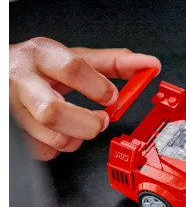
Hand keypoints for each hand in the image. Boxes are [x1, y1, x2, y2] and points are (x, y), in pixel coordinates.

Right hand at [9, 38, 161, 159]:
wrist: (1, 72)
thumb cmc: (41, 66)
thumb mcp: (75, 57)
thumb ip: (114, 63)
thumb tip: (150, 65)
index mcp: (43, 55)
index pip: (72, 69)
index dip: (99, 87)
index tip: (111, 97)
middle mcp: (21, 80)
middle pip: (54, 112)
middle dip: (87, 123)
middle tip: (100, 120)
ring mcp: (11, 107)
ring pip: (49, 137)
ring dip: (75, 138)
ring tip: (79, 127)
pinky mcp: (10, 131)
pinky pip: (39, 151)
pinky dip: (56, 148)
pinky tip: (58, 133)